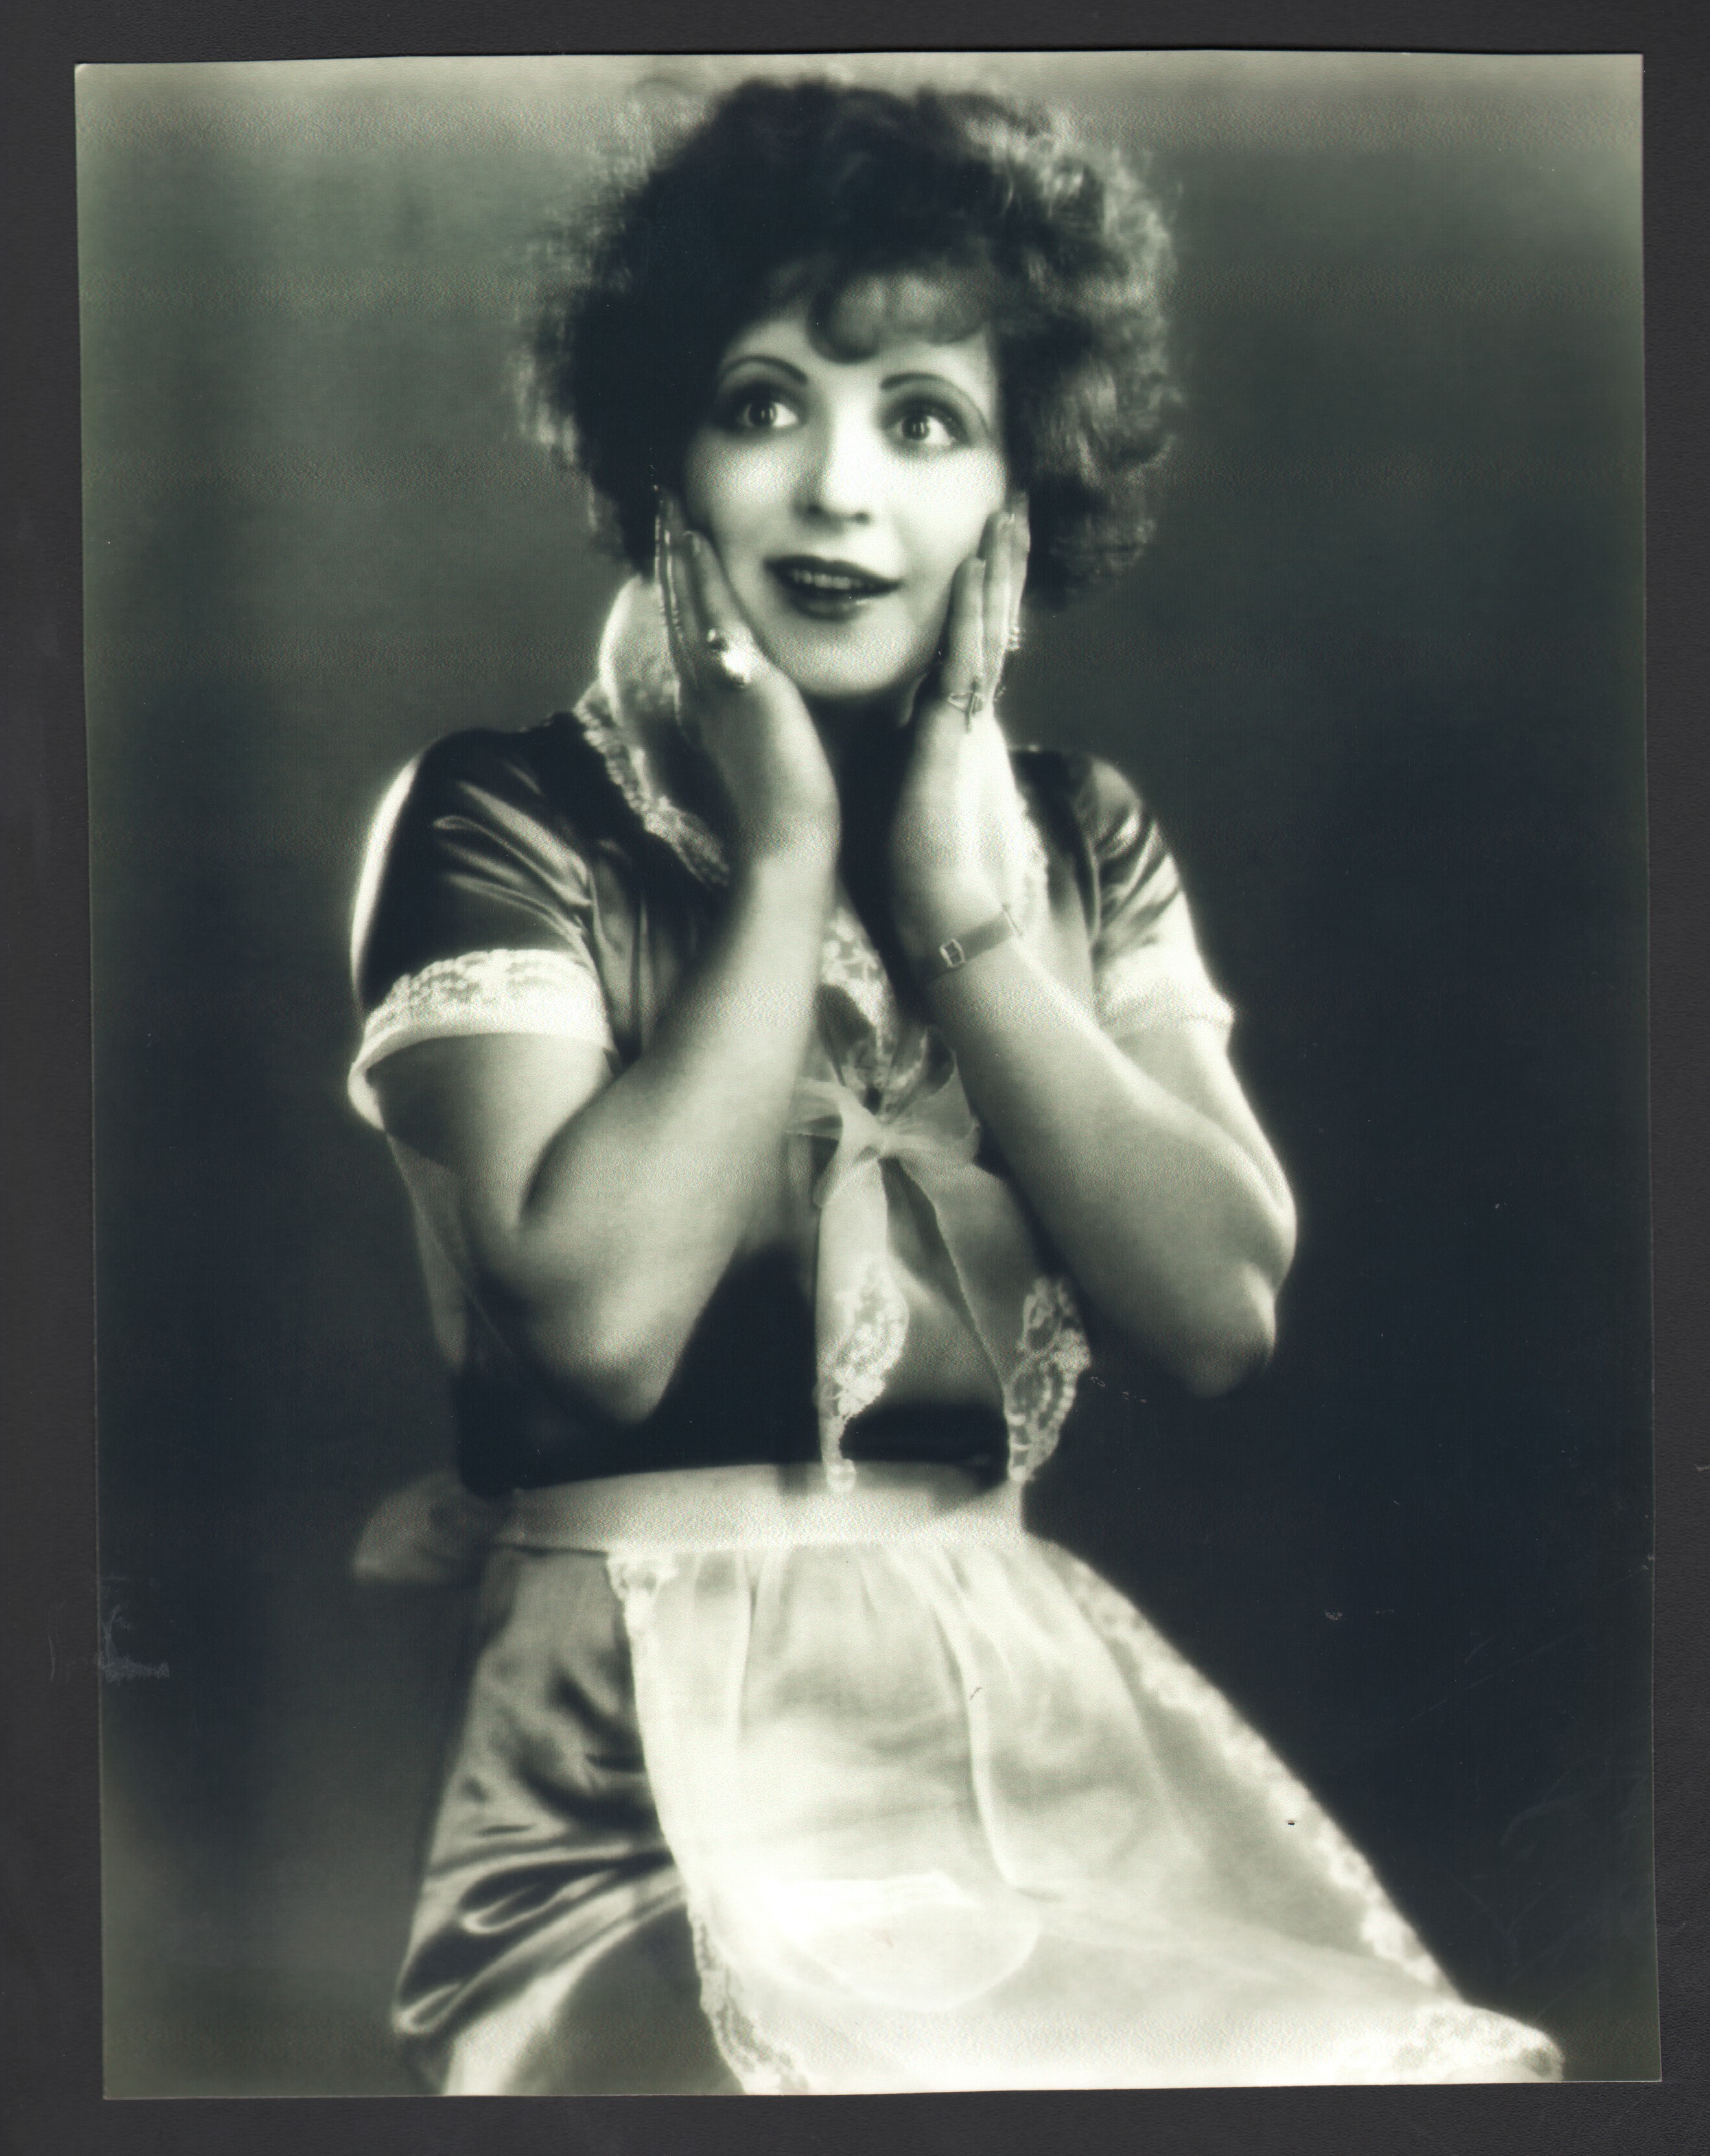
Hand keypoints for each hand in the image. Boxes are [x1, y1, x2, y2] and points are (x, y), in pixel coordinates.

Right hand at [658, 495, 840, 872]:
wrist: (791, 844)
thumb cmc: (796, 808)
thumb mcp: (779, 746)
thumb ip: (773, 714)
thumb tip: (784, 696)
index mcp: (716, 703)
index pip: (695, 631)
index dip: (685, 588)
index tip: (682, 545)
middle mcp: (706, 690)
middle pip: (681, 609)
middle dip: (671, 558)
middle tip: (664, 506)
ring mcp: (716, 686)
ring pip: (690, 605)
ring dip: (678, 554)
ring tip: (671, 505)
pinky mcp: (739, 685)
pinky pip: (715, 616)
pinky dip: (703, 577)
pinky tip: (696, 538)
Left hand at [888, 503, 1032, 959]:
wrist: (924, 903)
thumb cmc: (901, 860)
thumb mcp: (890, 785)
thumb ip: (887, 753)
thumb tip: (859, 734)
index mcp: (948, 724)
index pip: (963, 644)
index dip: (975, 597)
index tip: (981, 549)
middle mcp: (964, 714)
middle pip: (985, 625)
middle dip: (998, 568)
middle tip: (1010, 509)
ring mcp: (965, 720)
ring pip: (985, 631)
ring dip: (996, 573)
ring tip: (1007, 515)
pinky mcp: (956, 732)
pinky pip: (965, 659)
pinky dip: (972, 615)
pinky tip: (978, 569)